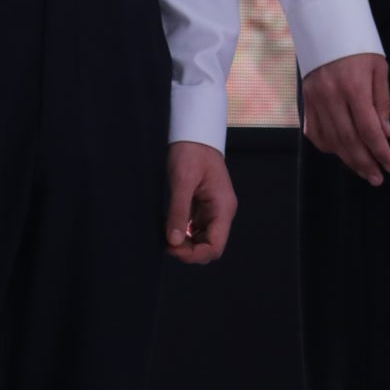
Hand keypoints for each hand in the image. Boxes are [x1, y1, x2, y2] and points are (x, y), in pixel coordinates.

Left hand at [164, 141, 238, 263]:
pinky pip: (197, 229)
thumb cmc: (191, 153)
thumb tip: (173, 242)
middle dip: (189, 251)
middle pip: (210, 246)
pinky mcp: (204, 207)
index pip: (215, 246)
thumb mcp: (182, 181)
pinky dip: (184, 233)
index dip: (195, 254)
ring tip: (167, 235)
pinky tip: (171, 227)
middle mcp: (222, 212)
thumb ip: (179, 212)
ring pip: (203, 240)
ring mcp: (213, 210)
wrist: (195, 134)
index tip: (173, 249)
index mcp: (223, 208)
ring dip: (186, 244)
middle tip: (167, 243)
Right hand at [300, 53, 389, 185]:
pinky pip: (314, 132)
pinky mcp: (306, 100)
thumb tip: (386, 134)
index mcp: (353, 86)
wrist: (326, 25)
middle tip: (377, 177)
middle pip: (349, 140)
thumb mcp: (379, 68)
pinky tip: (340, 152)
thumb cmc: (358, 45)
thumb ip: (382, 102)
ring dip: (348, 160)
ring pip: (331, 140)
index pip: (369, 129)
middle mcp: (331, 95)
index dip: (381, 152)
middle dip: (365, 163)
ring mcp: (315, 99)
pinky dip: (328, 146)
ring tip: (363, 171)